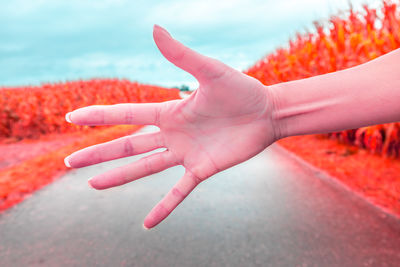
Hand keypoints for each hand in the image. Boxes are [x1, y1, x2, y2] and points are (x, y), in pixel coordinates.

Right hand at [64, 25, 278, 228]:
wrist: (266, 113)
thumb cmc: (240, 89)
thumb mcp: (210, 70)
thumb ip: (181, 55)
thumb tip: (154, 28)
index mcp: (169, 112)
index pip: (126, 115)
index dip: (99, 117)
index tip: (72, 118)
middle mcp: (172, 135)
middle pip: (127, 146)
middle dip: (98, 153)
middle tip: (70, 161)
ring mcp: (185, 154)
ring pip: (145, 168)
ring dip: (119, 177)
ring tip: (93, 185)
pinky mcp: (202, 169)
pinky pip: (179, 192)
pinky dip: (164, 207)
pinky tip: (147, 224)